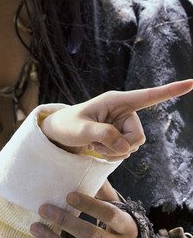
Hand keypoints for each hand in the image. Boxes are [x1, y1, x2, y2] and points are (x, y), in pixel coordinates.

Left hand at [30, 191, 137, 236]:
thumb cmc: (117, 221)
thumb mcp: (114, 205)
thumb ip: (102, 189)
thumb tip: (82, 162)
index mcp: (125, 225)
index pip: (110, 215)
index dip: (91, 206)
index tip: (69, 195)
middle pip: (92, 234)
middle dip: (67, 222)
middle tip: (43, 208)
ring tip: (35, 226)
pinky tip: (38, 236)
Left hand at [40, 79, 192, 160]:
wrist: (60, 133)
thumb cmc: (66, 125)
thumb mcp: (80, 129)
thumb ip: (102, 135)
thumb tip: (125, 145)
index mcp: (115, 100)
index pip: (148, 96)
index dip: (170, 91)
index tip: (192, 82)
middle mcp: (123, 110)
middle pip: (138, 136)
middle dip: (120, 146)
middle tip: (97, 144)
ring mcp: (123, 124)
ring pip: (134, 146)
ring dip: (115, 152)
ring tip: (95, 145)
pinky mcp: (121, 135)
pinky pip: (127, 152)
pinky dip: (114, 156)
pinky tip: (99, 150)